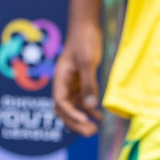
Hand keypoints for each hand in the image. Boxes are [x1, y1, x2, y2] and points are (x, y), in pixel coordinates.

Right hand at [52, 20, 103, 135]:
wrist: (85, 27)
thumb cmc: (84, 41)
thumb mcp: (87, 62)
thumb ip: (88, 84)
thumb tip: (91, 106)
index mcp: (60, 78)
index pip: (60, 102)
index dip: (70, 114)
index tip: (84, 120)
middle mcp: (63, 84)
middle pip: (63, 109)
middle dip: (74, 123)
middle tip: (90, 132)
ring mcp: (71, 84)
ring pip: (72, 108)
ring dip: (80, 120)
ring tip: (94, 130)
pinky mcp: (80, 83)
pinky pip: (81, 102)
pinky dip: (88, 111)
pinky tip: (99, 118)